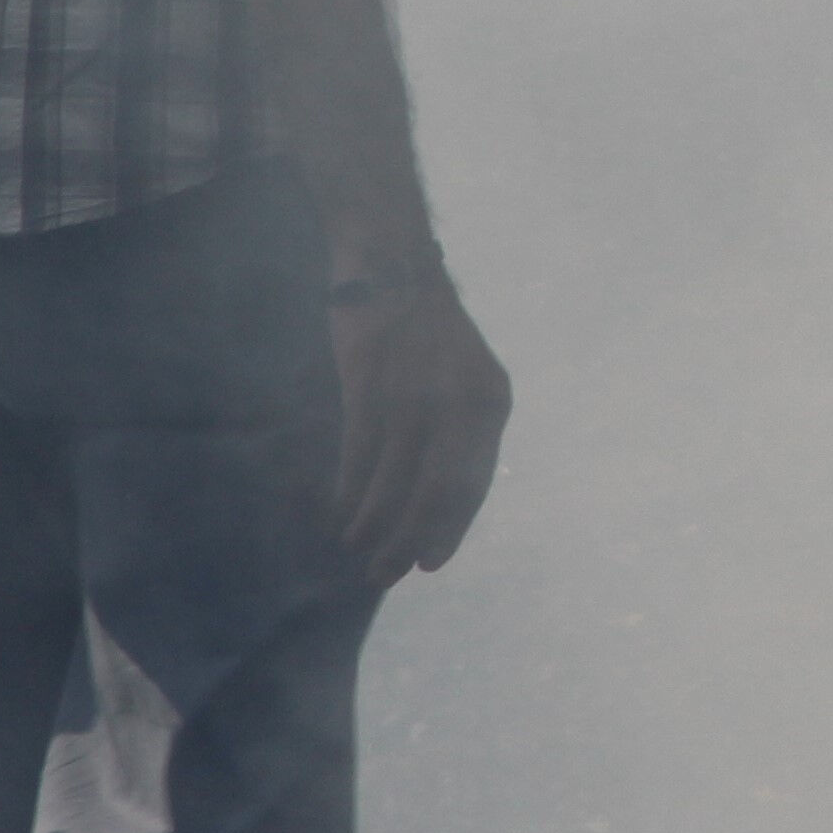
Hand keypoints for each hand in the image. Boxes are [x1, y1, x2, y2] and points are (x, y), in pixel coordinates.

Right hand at [329, 272, 511, 585]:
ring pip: (392, 481)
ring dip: (372, 523)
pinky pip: (360, 454)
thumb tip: (441, 500)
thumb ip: (460, 429)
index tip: (429, 563)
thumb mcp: (463, 375)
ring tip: (357, 547)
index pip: (473, 485)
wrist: (393, 258)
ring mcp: (413, 392)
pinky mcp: (369, 382)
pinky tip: (340, 512)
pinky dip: (349, 491)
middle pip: (435, 494)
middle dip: (408, 540)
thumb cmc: (426, 327)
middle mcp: (459, 401)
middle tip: (385, 573)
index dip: (450, 529)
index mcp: (491, 400)